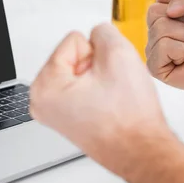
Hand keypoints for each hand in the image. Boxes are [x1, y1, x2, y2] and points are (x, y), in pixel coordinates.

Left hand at [30, 23, 183, 182]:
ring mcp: (51, 112)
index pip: (73, 41)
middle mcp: (40, 101)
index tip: (107, 77)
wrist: (142, 151)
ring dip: (97, 77)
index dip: (97, 53)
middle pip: (72, 55)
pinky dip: (96, 90)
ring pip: (78, 70)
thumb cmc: (129, 118)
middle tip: (110, 90)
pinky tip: (107, 106)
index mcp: (45, 86)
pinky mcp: (64, 118)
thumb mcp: (119, 54)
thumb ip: (103, 31)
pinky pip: (81, 87)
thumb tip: (98, 34)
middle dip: (95, 65)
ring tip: (109, 98)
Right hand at [146, 0, 183, 90]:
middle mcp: (155, 29)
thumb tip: (169, 11)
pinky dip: (178, 52)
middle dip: (182, 19)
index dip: (182, 0)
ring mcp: (154, 49)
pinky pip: (160, 51)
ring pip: (157, 31)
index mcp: (165, 11)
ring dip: (183, 36)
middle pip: (154, 12)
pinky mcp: (156, 68)